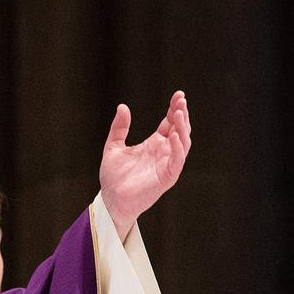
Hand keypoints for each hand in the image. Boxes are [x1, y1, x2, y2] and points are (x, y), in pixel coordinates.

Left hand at [98, 91, 189, 241]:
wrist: (111, 199)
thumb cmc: (113, 176)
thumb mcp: (113, 146)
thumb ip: (119, 128)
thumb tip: (122, 106)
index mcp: (154, 144)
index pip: (170, 123)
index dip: (174, 108)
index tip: (178, 94)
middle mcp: (164, 152)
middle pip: (180, 130)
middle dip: (182, 114)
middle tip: (181, 100)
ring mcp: (167, 164)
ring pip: (183, 143)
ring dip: (183, 128)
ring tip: (179, 112)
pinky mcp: (167, 177)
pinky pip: (177, 161)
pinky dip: (177, 147)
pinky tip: (173, 135)